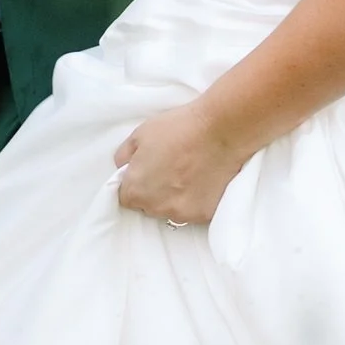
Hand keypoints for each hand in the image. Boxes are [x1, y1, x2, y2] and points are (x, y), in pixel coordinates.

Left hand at [113, 100, 247, 225]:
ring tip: (188, 175)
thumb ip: (124, 157)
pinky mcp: (204, 215)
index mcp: (135, 190)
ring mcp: (181, 213)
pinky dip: (196, 201)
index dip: (136, 184)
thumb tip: (123, 169)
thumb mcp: (139, 134)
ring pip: (171, 211)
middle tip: (170, 170)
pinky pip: (194, 211)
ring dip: (175, 199)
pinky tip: (203, 181)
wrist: (221, 130)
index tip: (148, 172)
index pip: (125, 198)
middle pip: (148, 206)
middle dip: (154, 192)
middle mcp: (155, 207)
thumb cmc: (179, 128)